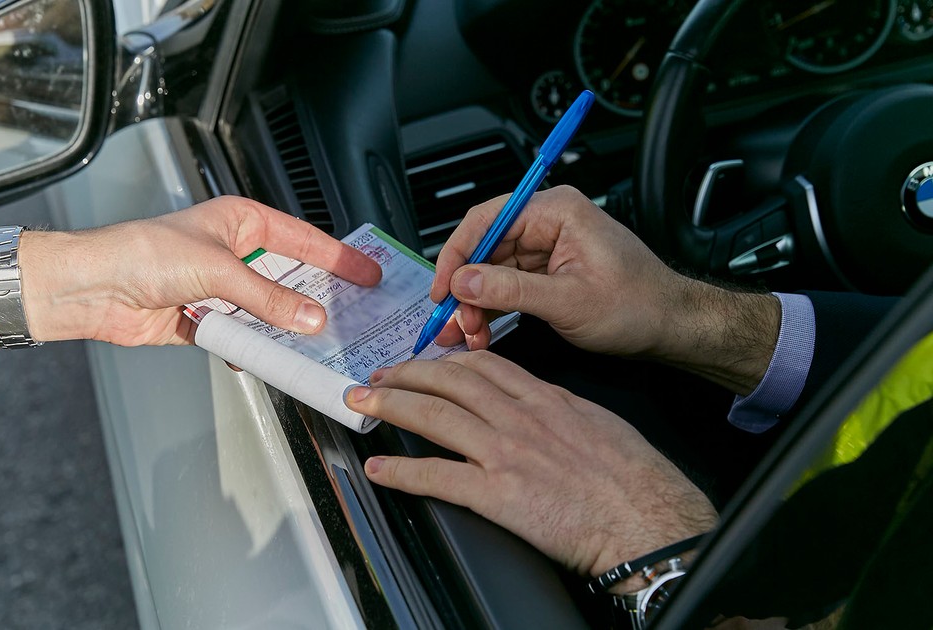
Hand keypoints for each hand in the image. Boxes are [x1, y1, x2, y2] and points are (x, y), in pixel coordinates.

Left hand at [0, 195, 381, 349]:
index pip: (303, 240)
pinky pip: (242, 338)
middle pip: (289, 279)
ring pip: (268, 313)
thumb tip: (309, 316)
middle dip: (318, 298)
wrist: (91, 289)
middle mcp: (232, 254)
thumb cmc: (140, 254)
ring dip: (285, 328)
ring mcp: (218, 290)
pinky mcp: (204, 321)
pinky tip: (270, 357)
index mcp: (240, 222)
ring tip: (319, 344)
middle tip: (355, 315)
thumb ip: (267, 298)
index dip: (339, 256)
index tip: (369, 273)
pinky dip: (254, 348)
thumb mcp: (216, 270)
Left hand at [345, 351, 717, 578]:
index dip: (443, 361)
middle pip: (448, 383)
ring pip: (434, 417)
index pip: (483, 366)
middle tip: (378, 377)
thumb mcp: (599, 424)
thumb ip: (561, 411)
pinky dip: (403, 473)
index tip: (424, 363)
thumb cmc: (635, 481)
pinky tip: (381, 470)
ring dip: (391, 407)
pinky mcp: (498, 494)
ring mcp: (505, 454)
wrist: (647, 520)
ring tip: (362, 405)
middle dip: (405, 375)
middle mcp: (520, 418)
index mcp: (545, 400)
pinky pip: (438, 477)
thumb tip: (542, 406)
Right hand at [433, 186, 778, 394]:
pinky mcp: (546, 270)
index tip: (443, 288)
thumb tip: (465, 281)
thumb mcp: (569, 301)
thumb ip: (512, 290)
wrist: (672, 326)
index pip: (487, 220)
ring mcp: (547, 246)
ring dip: (475, 303)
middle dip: (465, 288)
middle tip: (453, 321)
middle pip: (484, 247)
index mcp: (557, 211)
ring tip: (467, 334)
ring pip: (491, 270)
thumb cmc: (640, 305)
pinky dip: (492, 307)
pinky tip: (482, 329)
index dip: (457, 255)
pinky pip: (506, 284)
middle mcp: (549, 222)